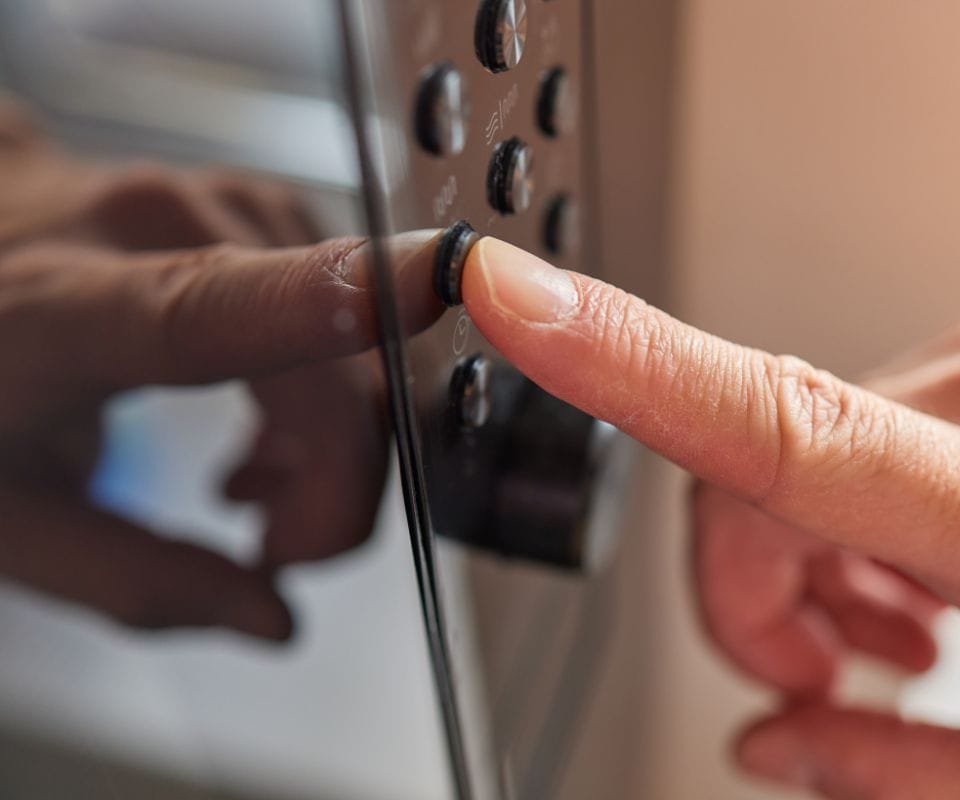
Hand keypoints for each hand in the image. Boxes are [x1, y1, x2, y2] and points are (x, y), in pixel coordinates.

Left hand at [0, 99, 440, 639]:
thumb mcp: (5, 518)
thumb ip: (137, 581)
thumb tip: (273, 618)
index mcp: (61, 313)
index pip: (206, 308)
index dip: (326, 302)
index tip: (432, 282)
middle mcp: (152, 226)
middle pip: (327, 376)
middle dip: (334, 489)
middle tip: (273, 549)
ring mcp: (213, 203)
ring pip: (357, 350)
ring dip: (333, 443)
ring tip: (249, 483)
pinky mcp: (252, 204)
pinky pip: (345, 312)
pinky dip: (327, 390)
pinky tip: (266, 427)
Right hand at [459, 237, 959, 797]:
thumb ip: (913, 781)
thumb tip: (775, 743)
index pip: (785, 425)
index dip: (628, 360)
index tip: (517, 300)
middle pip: (753, 473)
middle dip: (746, 590)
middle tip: (817, 681)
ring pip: (796, 445)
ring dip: (803, 554)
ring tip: (897, 643)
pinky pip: (859, 421)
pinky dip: (852, 511)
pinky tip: (925, 580)